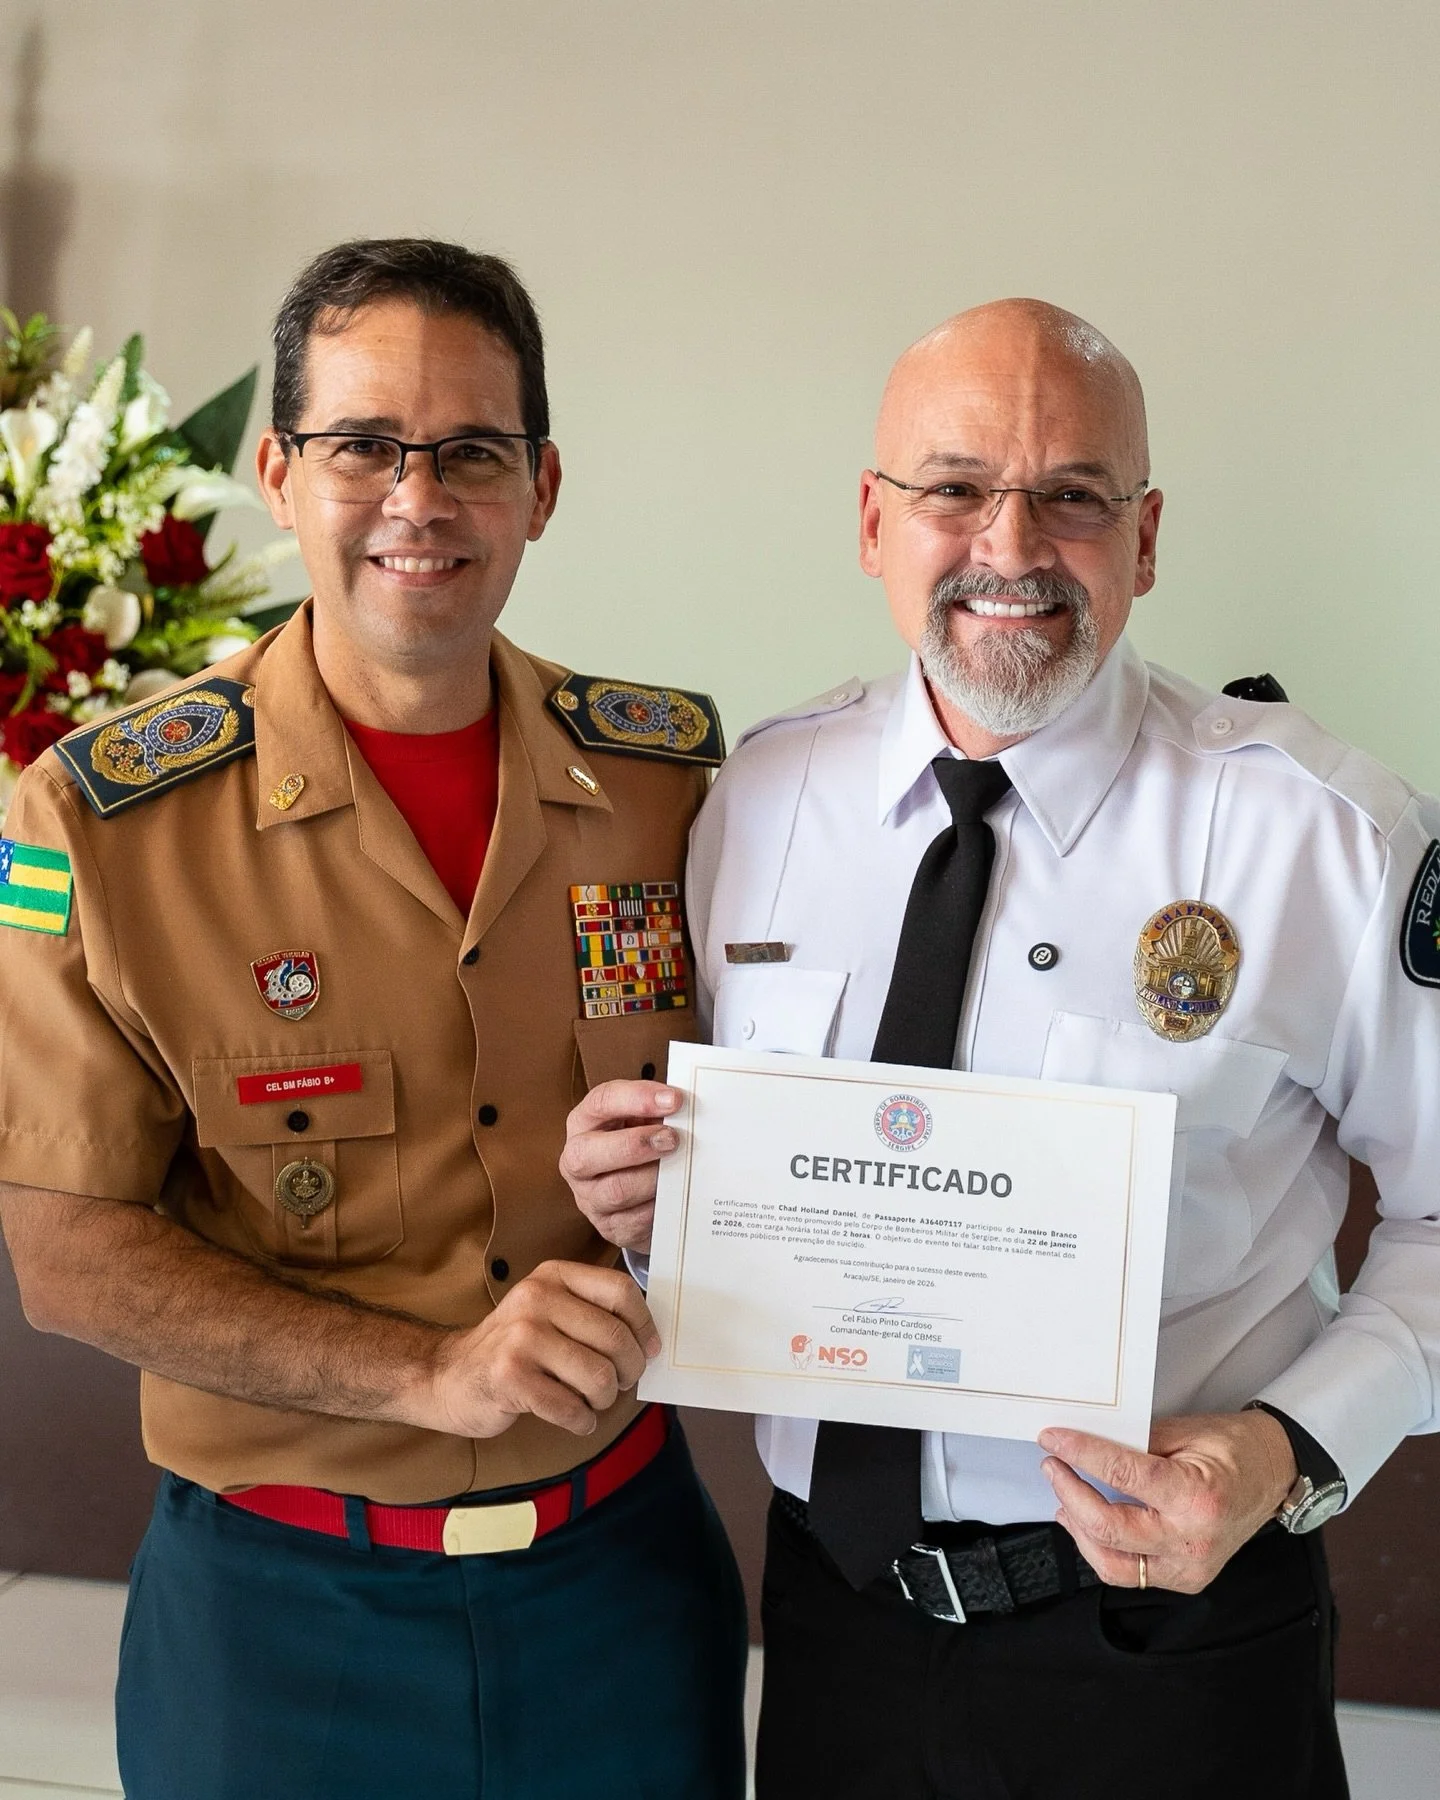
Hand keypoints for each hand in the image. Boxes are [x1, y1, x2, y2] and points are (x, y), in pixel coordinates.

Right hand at [421, 1260, 659, 1438]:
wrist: (450, 1375)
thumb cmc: (514, 1347)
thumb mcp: (550, 1311)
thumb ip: (593, 1314)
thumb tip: (650, 1342)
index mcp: (553, 1276)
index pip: (621, 1291)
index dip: (645, 1325)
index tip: (649, 1350)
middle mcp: (537, 1299)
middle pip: (615, 1339)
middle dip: (629, 1371)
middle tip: (620, 1385)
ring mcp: (521, 1337)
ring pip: (599, 1376)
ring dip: (604, 1400)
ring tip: (591, 1401)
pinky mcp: (510, 1377)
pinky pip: (571, 1408)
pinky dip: (581, 1421)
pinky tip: (574, 1417)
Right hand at [560, 1078, 682, 1251]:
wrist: (639, 1192)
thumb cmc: (641, 1145)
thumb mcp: (643, 1120)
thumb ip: (657, 1111)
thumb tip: (689, 1108)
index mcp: (583, 1123)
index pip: (601, 1102)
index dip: (637, 1098)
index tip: (674, 1100)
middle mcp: (578, 1161)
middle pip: (589, 1154)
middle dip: (636, 1144)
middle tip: (672, 1139)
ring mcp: (590, 1198)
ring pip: (617, 1190)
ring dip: (653, 1178)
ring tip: (680, 1168)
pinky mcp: (611, 1228)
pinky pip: (636, 1220)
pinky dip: (661, 1206)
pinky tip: (676, 1194)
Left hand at [1038, 1410, 1298, 1593]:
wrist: (1276, 1474)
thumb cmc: (1234, 1448)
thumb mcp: (1185, 1431)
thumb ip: (1135, 1441)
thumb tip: (1086, 1442)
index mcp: (1197, 1497)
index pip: (1123, 1476)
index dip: (1080, 1454)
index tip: (1051, 1438)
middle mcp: (1193, 1540)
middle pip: (1110, 1530)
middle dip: (1071, 1494)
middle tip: (1052, 1465)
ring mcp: (1190, 1567)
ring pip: (1113, 1565)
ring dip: (1079, 1530)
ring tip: (1064, 1495)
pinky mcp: (1187, 1579)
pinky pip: (1131, 1574)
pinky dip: (1101, 1550)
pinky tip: (1085, 1523)